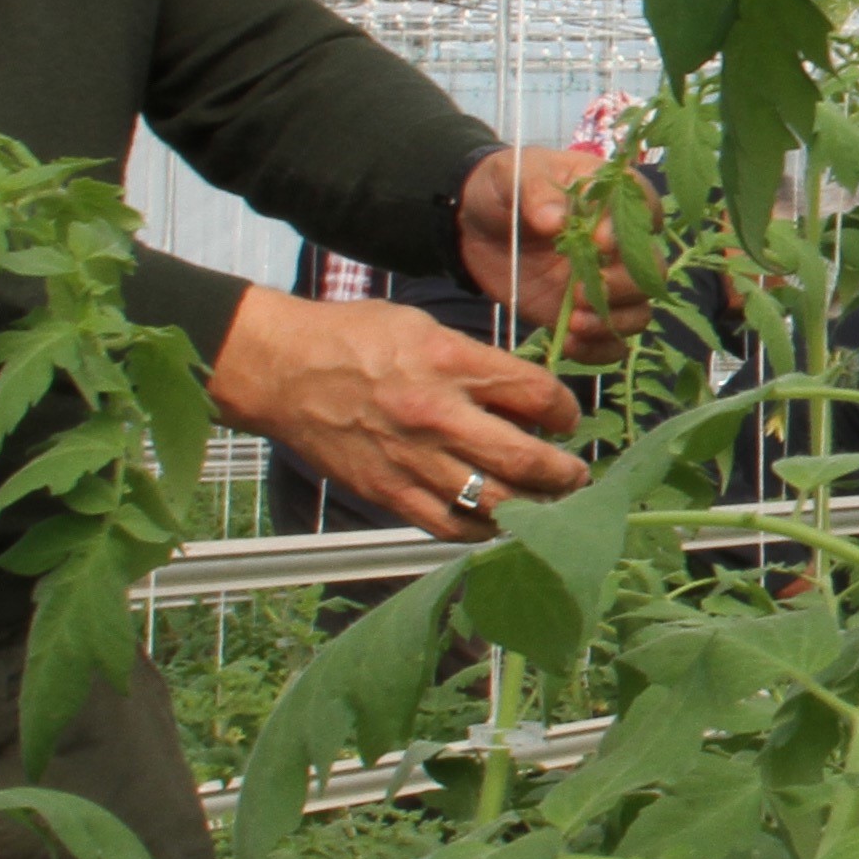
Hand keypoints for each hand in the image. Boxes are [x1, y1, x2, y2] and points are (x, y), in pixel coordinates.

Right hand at [205, 289, 589, 538]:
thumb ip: (476, 362)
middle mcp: (439, 414)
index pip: (539, 394)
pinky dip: (483, 530)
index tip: (567, 418)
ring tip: (548, 504)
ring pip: (496, 501)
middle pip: (527, 458)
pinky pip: (451, 526)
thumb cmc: (354, 338)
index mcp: (452, 362)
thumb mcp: (425, 327)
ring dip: (534, 507)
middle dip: (565, 472)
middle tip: (576, 474)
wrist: (282, 370)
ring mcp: (414, 459)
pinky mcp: (389, 492)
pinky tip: (498, 523)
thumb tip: (523, 397)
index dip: (566, 411)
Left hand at [455, 145, 652, 357]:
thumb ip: (535, 192)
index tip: (599, 242)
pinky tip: (570, 342)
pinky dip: (599, 348)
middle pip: (650, 268)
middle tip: (580, 290)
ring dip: (614, 320)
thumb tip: (557, 221)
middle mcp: (615, 242)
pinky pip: (612, 342)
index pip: (644, 206)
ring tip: (575, 321)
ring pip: (639, 309)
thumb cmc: (500, 189)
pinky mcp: (584, 313)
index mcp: (606, 196)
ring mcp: (602, 281)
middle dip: (623, 284)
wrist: (471, 225)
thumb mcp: (511, 175)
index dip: (630, 228)